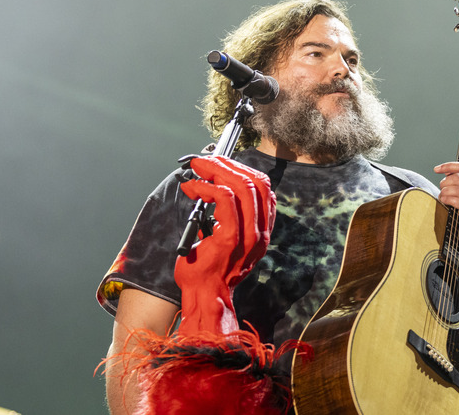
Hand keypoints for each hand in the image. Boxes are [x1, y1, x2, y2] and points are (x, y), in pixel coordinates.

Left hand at [175, 156, 275, 334]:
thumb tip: (217, 184)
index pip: (264, 189)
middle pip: (256, 182)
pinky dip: (207, 187)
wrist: (205, 296)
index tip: (221, 164)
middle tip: (204, 162)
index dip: (242, 170)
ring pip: (242, 186)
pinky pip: (224, 199)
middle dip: (227, 165)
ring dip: (216, 171)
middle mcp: (260, 232)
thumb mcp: (228, 239)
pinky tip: (193, 188)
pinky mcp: (230, 238)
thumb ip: (231, 216)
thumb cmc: (209, 268)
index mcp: (261, 230)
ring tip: (197, 170)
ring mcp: (248, 235)